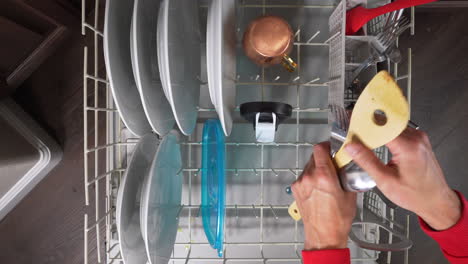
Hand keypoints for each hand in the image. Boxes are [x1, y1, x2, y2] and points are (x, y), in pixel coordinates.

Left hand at [292, 142, 355, 249]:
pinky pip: (304, 177)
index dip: (327, 146)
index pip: (320, 148)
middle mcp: (309, 178)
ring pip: (308, 167)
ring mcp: (300, 183)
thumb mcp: (349, 194)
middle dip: (324, 159)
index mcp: (323, 176)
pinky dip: (311, 178)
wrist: (323, 235)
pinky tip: (319, 189)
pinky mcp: (296, 189)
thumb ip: (346, 175)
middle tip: (333, 166)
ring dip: (317, 169)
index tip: (332, 148)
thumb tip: (345, 165)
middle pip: (314, 157)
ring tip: (327, 181)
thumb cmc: (337, 220)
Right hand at [345, 128, 460, 230]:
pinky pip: (398, 131)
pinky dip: (386, 135)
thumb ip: (366, 161)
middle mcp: (416, 139)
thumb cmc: (416, 195)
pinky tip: (380, 144)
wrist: (436, 201)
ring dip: (378, 132)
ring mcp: (419, 138)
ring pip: (391, 126)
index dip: (364, 125)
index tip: (352, 128)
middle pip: (386, 124)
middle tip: (355, 138)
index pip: (381, 126)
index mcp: (408, 147)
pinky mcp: (419, 140)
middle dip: (369, 129)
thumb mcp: (385, 181)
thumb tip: (352, 147)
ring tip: (366, 143)